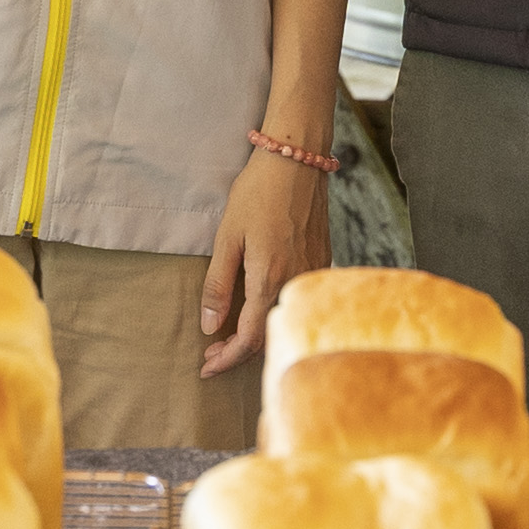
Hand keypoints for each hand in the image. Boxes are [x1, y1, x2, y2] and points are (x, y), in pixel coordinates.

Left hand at [196, 148, 330, 382]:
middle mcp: (296, 282)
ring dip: (258, 334)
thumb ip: (218, 284)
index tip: (206, 367)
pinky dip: (276, 314)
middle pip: (269, 336)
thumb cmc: (258, 193)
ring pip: (284, 319)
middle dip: (239, 352)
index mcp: (270, 279)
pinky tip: (260, 309)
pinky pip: (298, 300)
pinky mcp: (322, 261)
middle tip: (213, 354)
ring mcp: (313, 273)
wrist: (297, 160)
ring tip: (230, 337)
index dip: (226, 359)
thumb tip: (210, 326)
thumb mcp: (227, 237)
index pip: (249, 339)